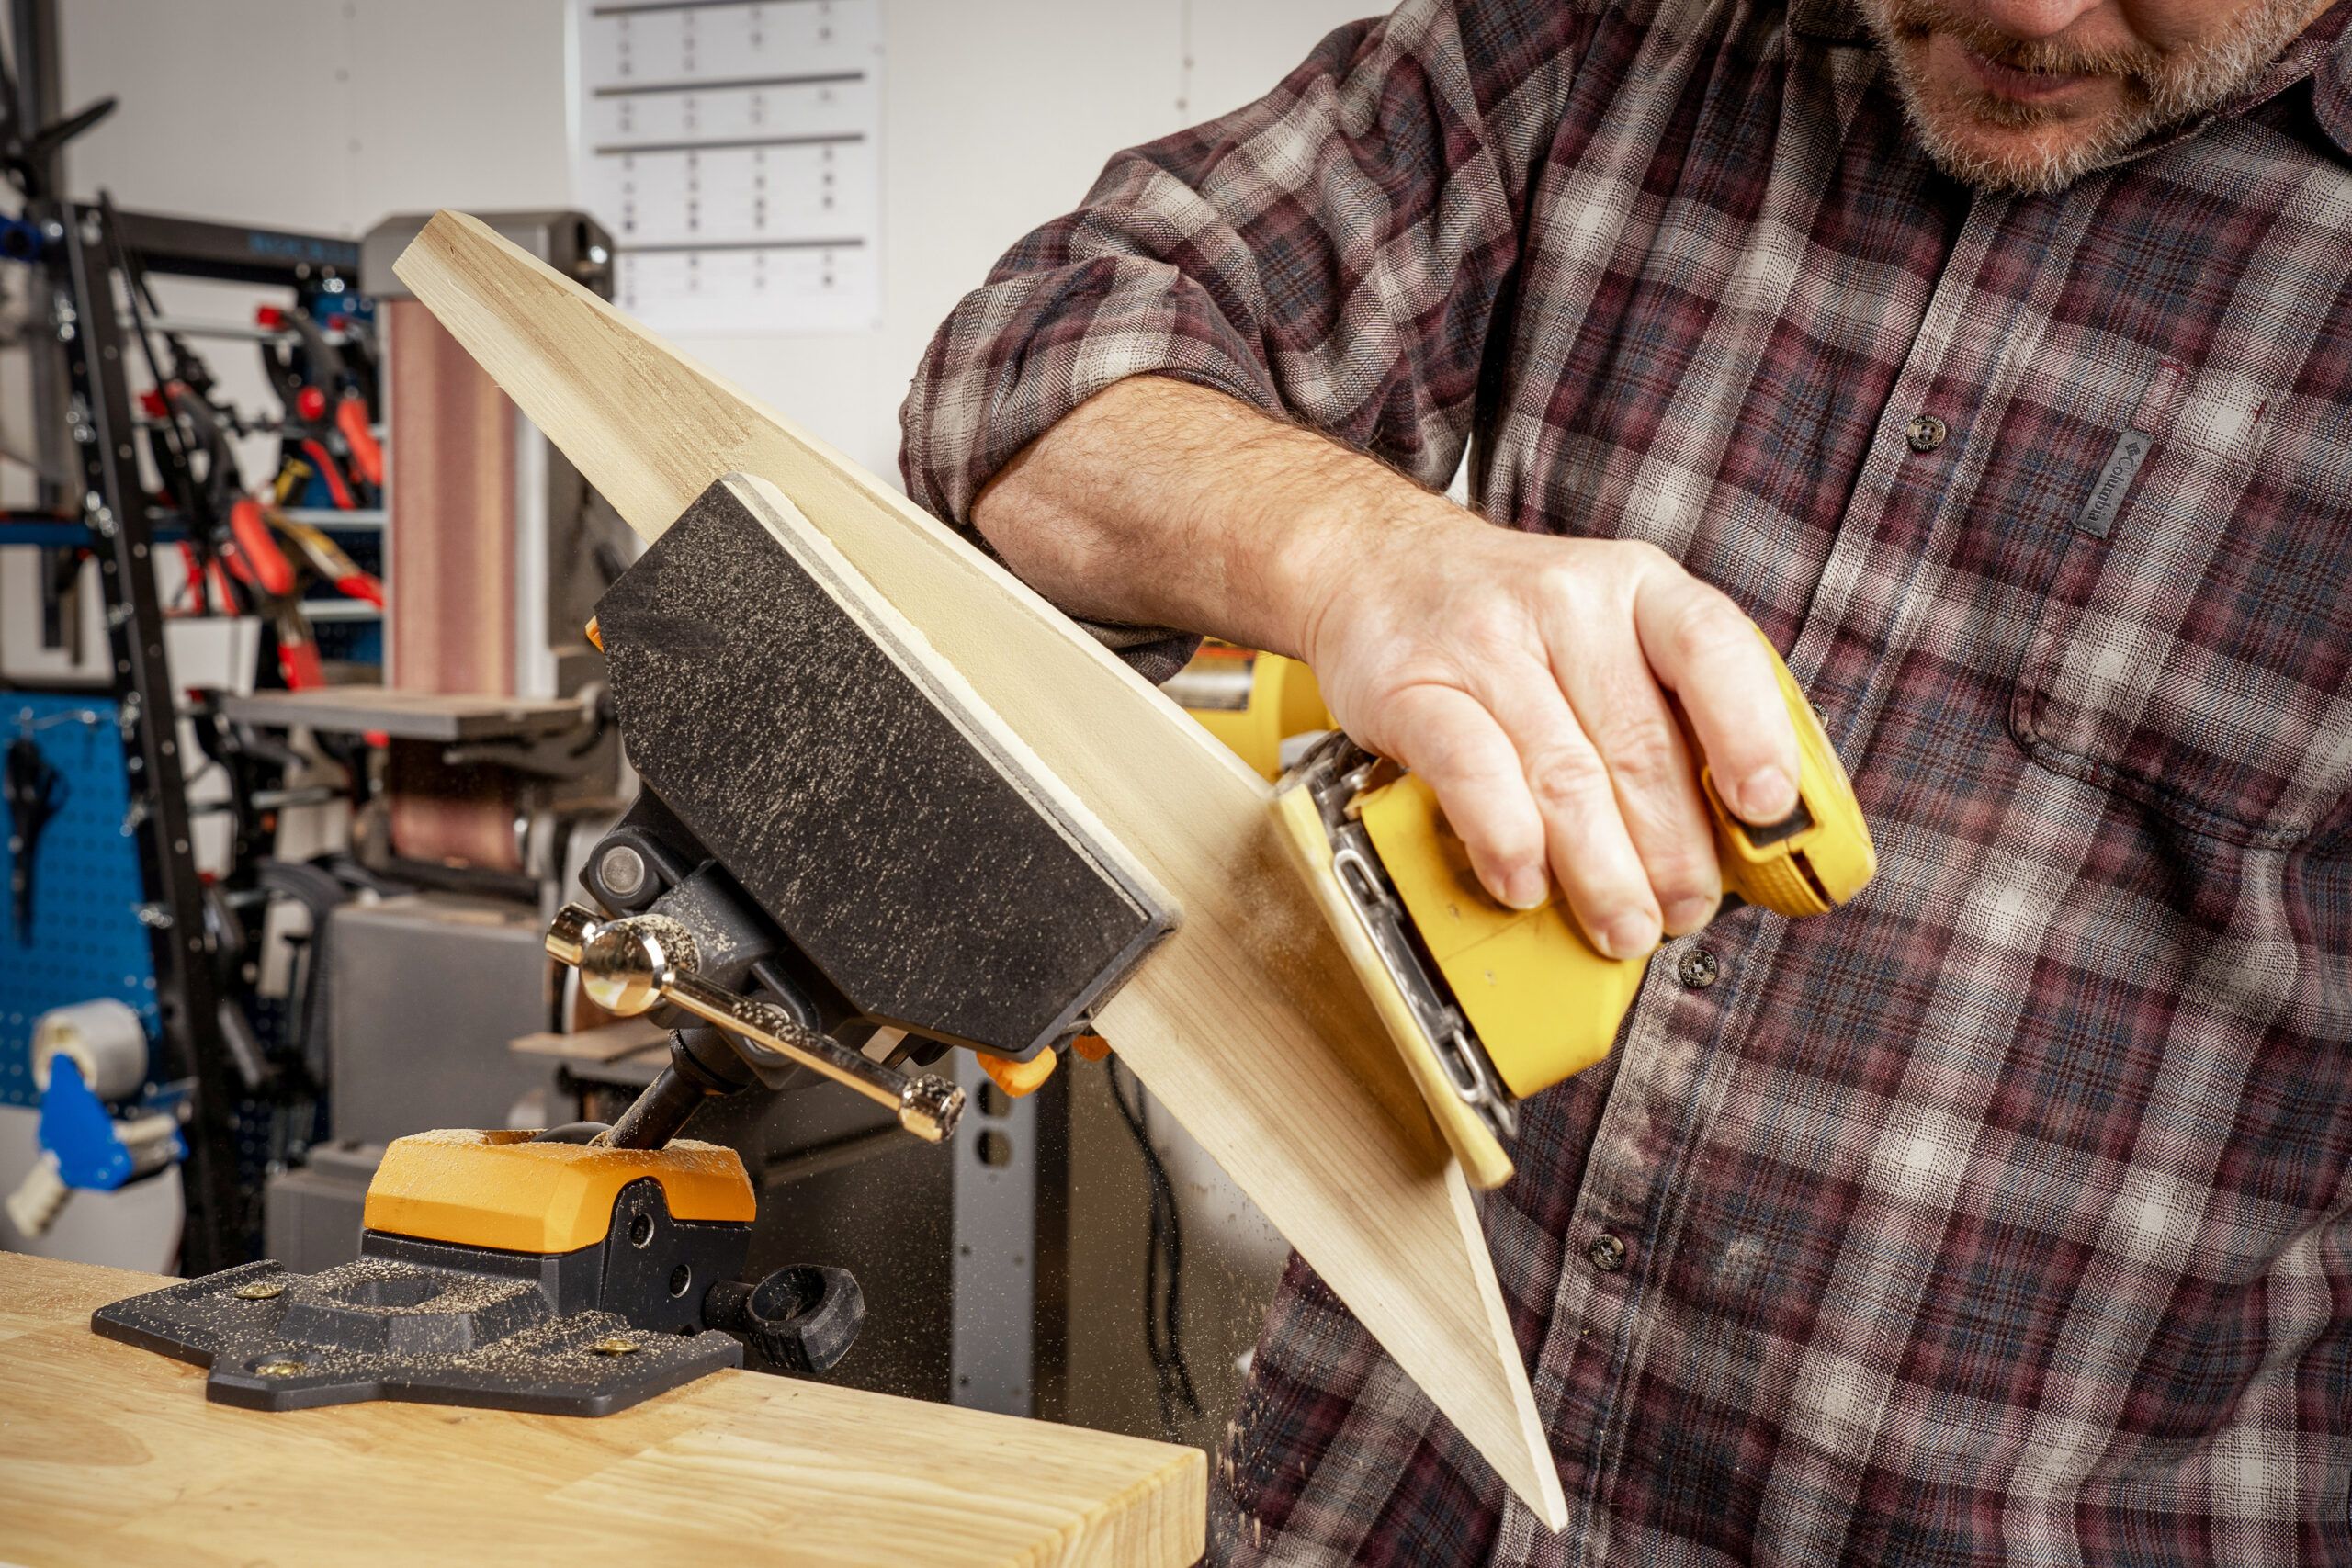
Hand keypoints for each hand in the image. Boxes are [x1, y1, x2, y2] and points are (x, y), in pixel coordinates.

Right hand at [1293, 504, 1800, 959]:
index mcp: (1638, 587)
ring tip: (1623, 926)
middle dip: (1673, 849)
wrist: (1375, 568)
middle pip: (1637, 743)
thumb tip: (1737, 834)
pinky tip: (1525, 884)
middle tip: (1687, 912)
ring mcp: (1485, 642)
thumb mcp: (1610, 630)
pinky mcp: (1412, 686)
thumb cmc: (1515, 626)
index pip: (1710, 647)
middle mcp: (1566, 602)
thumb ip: (1670, 711)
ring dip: (1600, 871)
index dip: (1747, 731)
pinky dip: (1506, 840)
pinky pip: (1471, 772)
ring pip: (1561, 774)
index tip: (1766, 807)